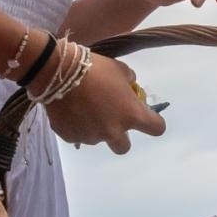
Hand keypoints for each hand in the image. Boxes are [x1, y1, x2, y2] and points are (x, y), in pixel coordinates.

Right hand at [42, 53, 165, 154]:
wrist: (59, 73)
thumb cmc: (96, 69)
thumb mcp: (120, 70)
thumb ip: (129, 82)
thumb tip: (129, 86)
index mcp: (131, 114)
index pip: (156, 128)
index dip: (154, 123)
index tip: (148, 117)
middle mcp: (113, 131)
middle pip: (124, 147)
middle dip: (120, 135)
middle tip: (112, 119)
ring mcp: (91, 137)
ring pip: (98, 139)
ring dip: (96, 128)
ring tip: (85, 109)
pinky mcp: (71, 138)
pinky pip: (78, 136)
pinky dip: (78, 127)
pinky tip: (72, 111)